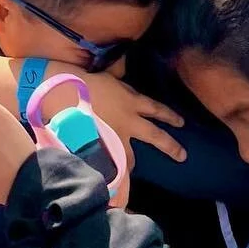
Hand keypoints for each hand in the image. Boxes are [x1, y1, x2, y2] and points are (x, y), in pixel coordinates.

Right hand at [49, 69, 184, 166]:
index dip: (171, 116)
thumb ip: (121, 78)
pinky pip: (109, 164)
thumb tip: (126, 67)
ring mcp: (116, 138)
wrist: (66, 96)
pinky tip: (109, 180)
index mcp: (132, 101)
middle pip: (156, 136)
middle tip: (182, 156)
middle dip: (171, 147)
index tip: (181, 123)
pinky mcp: (101, 149)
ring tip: (130, 169)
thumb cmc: (86, 82)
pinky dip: (109, 171)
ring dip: (130, 162)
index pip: (157, 110)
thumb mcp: (110, 75)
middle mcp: (129, 122)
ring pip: (130, 156)